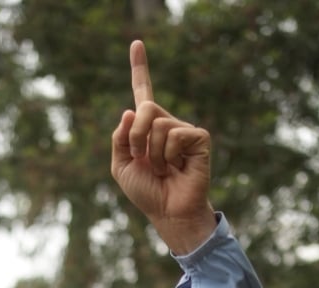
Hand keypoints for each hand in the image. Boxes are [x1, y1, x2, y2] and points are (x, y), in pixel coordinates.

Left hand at [111, 40, 216, 254]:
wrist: (167, 212)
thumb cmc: (146, 192)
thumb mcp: (121, 167)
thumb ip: (120, 139)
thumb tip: (130, 110)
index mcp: (147, 128)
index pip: (143, 93)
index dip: (140, 69)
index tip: (137, 43)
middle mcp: (166, 123)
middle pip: (145, 108)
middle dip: (136, 137)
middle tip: (141, 160)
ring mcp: (183, 129)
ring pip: (158, 125)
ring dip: (152, 154)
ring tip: (161, 170)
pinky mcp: (198, 138)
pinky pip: (175, 135)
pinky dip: (168, 156)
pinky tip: (176, 168)